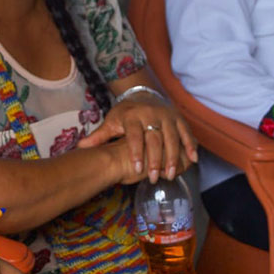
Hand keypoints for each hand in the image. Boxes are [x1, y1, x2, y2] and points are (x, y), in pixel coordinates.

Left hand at [77, 99, 197, 182]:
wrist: (143, 95)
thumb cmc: (125, 114)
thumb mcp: (112, 122)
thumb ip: (99, 136)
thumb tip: (80, 146)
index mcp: (133, 116)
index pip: (135, 135)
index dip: (136, 152)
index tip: (136, 169)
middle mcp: (152, 114)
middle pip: (155, 138)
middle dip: (155, 159)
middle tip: (154, 178)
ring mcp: (167, 116)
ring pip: (173, 137)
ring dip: (173, 157)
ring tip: (171, 175)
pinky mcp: (179, 118)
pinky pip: (186, 133)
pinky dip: (190, 146)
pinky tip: (193, 160)